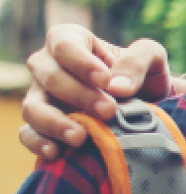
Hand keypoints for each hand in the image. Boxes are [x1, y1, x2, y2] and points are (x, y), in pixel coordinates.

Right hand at [21, 26, 173, 159]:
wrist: (146, 106)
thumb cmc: (142, 75)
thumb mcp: (151, 59)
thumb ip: (138, 61)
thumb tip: (118, 86)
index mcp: (72, 41)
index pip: (64, 44)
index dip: (81, 62)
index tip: (105, 80)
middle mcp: (49, 66)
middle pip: (50, 77)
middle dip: (79, 95)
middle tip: (109, 111)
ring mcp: (41, 97)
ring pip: (33, 106)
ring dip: (55, 122)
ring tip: (81, 137)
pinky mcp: (40, 125)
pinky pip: (27, 134)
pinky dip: (38, 142)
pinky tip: (56, 152)